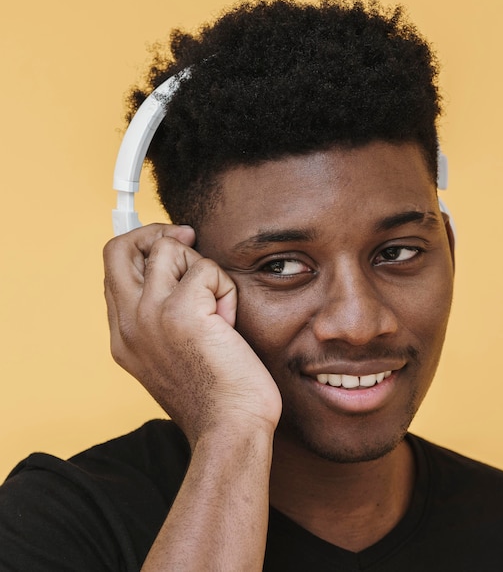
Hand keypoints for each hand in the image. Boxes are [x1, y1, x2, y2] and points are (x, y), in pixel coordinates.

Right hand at [103, 224, 281, 447]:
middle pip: (119, 248)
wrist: (229, 426)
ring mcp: (149, 316)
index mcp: (123, 336)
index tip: (173, 245)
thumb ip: (163, 315)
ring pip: (168, 248)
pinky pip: (206, 269)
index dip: (142, 249)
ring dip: (202, 268)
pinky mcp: (181, 312)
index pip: (115, 271)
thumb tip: (179, 269)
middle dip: (156, 233)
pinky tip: (228, 321)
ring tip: (217, 306)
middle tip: (188, 240)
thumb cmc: (215, 393)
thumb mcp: (175, 352)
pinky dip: (225, 288)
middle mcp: (127, 323)